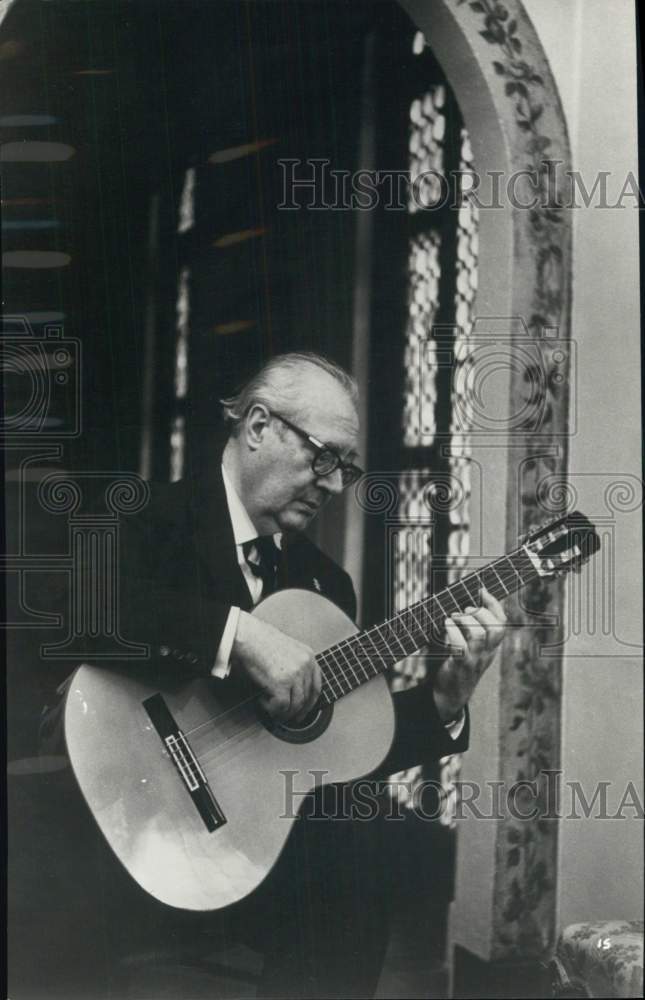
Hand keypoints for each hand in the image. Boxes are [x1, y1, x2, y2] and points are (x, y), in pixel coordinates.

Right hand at [231, 611, 321, 721]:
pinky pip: (281, 706)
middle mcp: (305, 665)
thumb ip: (295, 665)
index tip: (305, 709)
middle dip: (299, 711)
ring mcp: (294, 675)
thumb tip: (293, 689)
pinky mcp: (281, 684)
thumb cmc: (261, 640)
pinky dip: (271, 709)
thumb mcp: (287, 649)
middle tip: (290, 717)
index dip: (311, 701)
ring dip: (283, 712)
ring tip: (272, 708)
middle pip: (308, 697)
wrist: (248, 636)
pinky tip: (262, 702)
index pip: (317, 685)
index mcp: (308, 656)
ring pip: (295, 705)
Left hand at [432, 587, 506, 721]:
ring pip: (479, 635)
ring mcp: (475, 660)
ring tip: (454, 618)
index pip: (502, 623)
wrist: (451, 696)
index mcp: (491, 646)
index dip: (494, 604)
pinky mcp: (461, 666)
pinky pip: (461, 647)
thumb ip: (473, 629)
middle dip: (481, 612)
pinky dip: (453, 631)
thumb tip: (465, 603)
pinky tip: (446, 625)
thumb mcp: (472, 647)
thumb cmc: (459, 665)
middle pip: (495, 628)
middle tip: (465, 610)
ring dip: (465, 620)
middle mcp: (487, 653)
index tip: (481, 590)